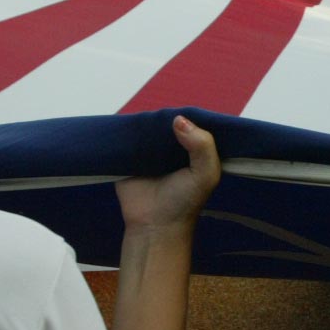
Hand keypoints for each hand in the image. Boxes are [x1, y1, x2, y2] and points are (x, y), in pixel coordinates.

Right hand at [115, 115, 220, 235]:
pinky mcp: (126, 155)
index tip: (186, 104)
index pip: (192, 122)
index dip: (190, 113)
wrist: (154, 225)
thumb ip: (203, 145)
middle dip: (163, 115)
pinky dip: (123, 131)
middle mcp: (170, 145)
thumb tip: (177, 119)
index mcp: (192, 148)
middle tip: (159, 109)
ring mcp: (147, 149)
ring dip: (142, 121)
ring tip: (141, 117)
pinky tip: (124, 126)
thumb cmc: (184, 200)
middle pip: (166, 120)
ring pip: (144, 126)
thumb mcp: (206, 174)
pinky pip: (123, 137)